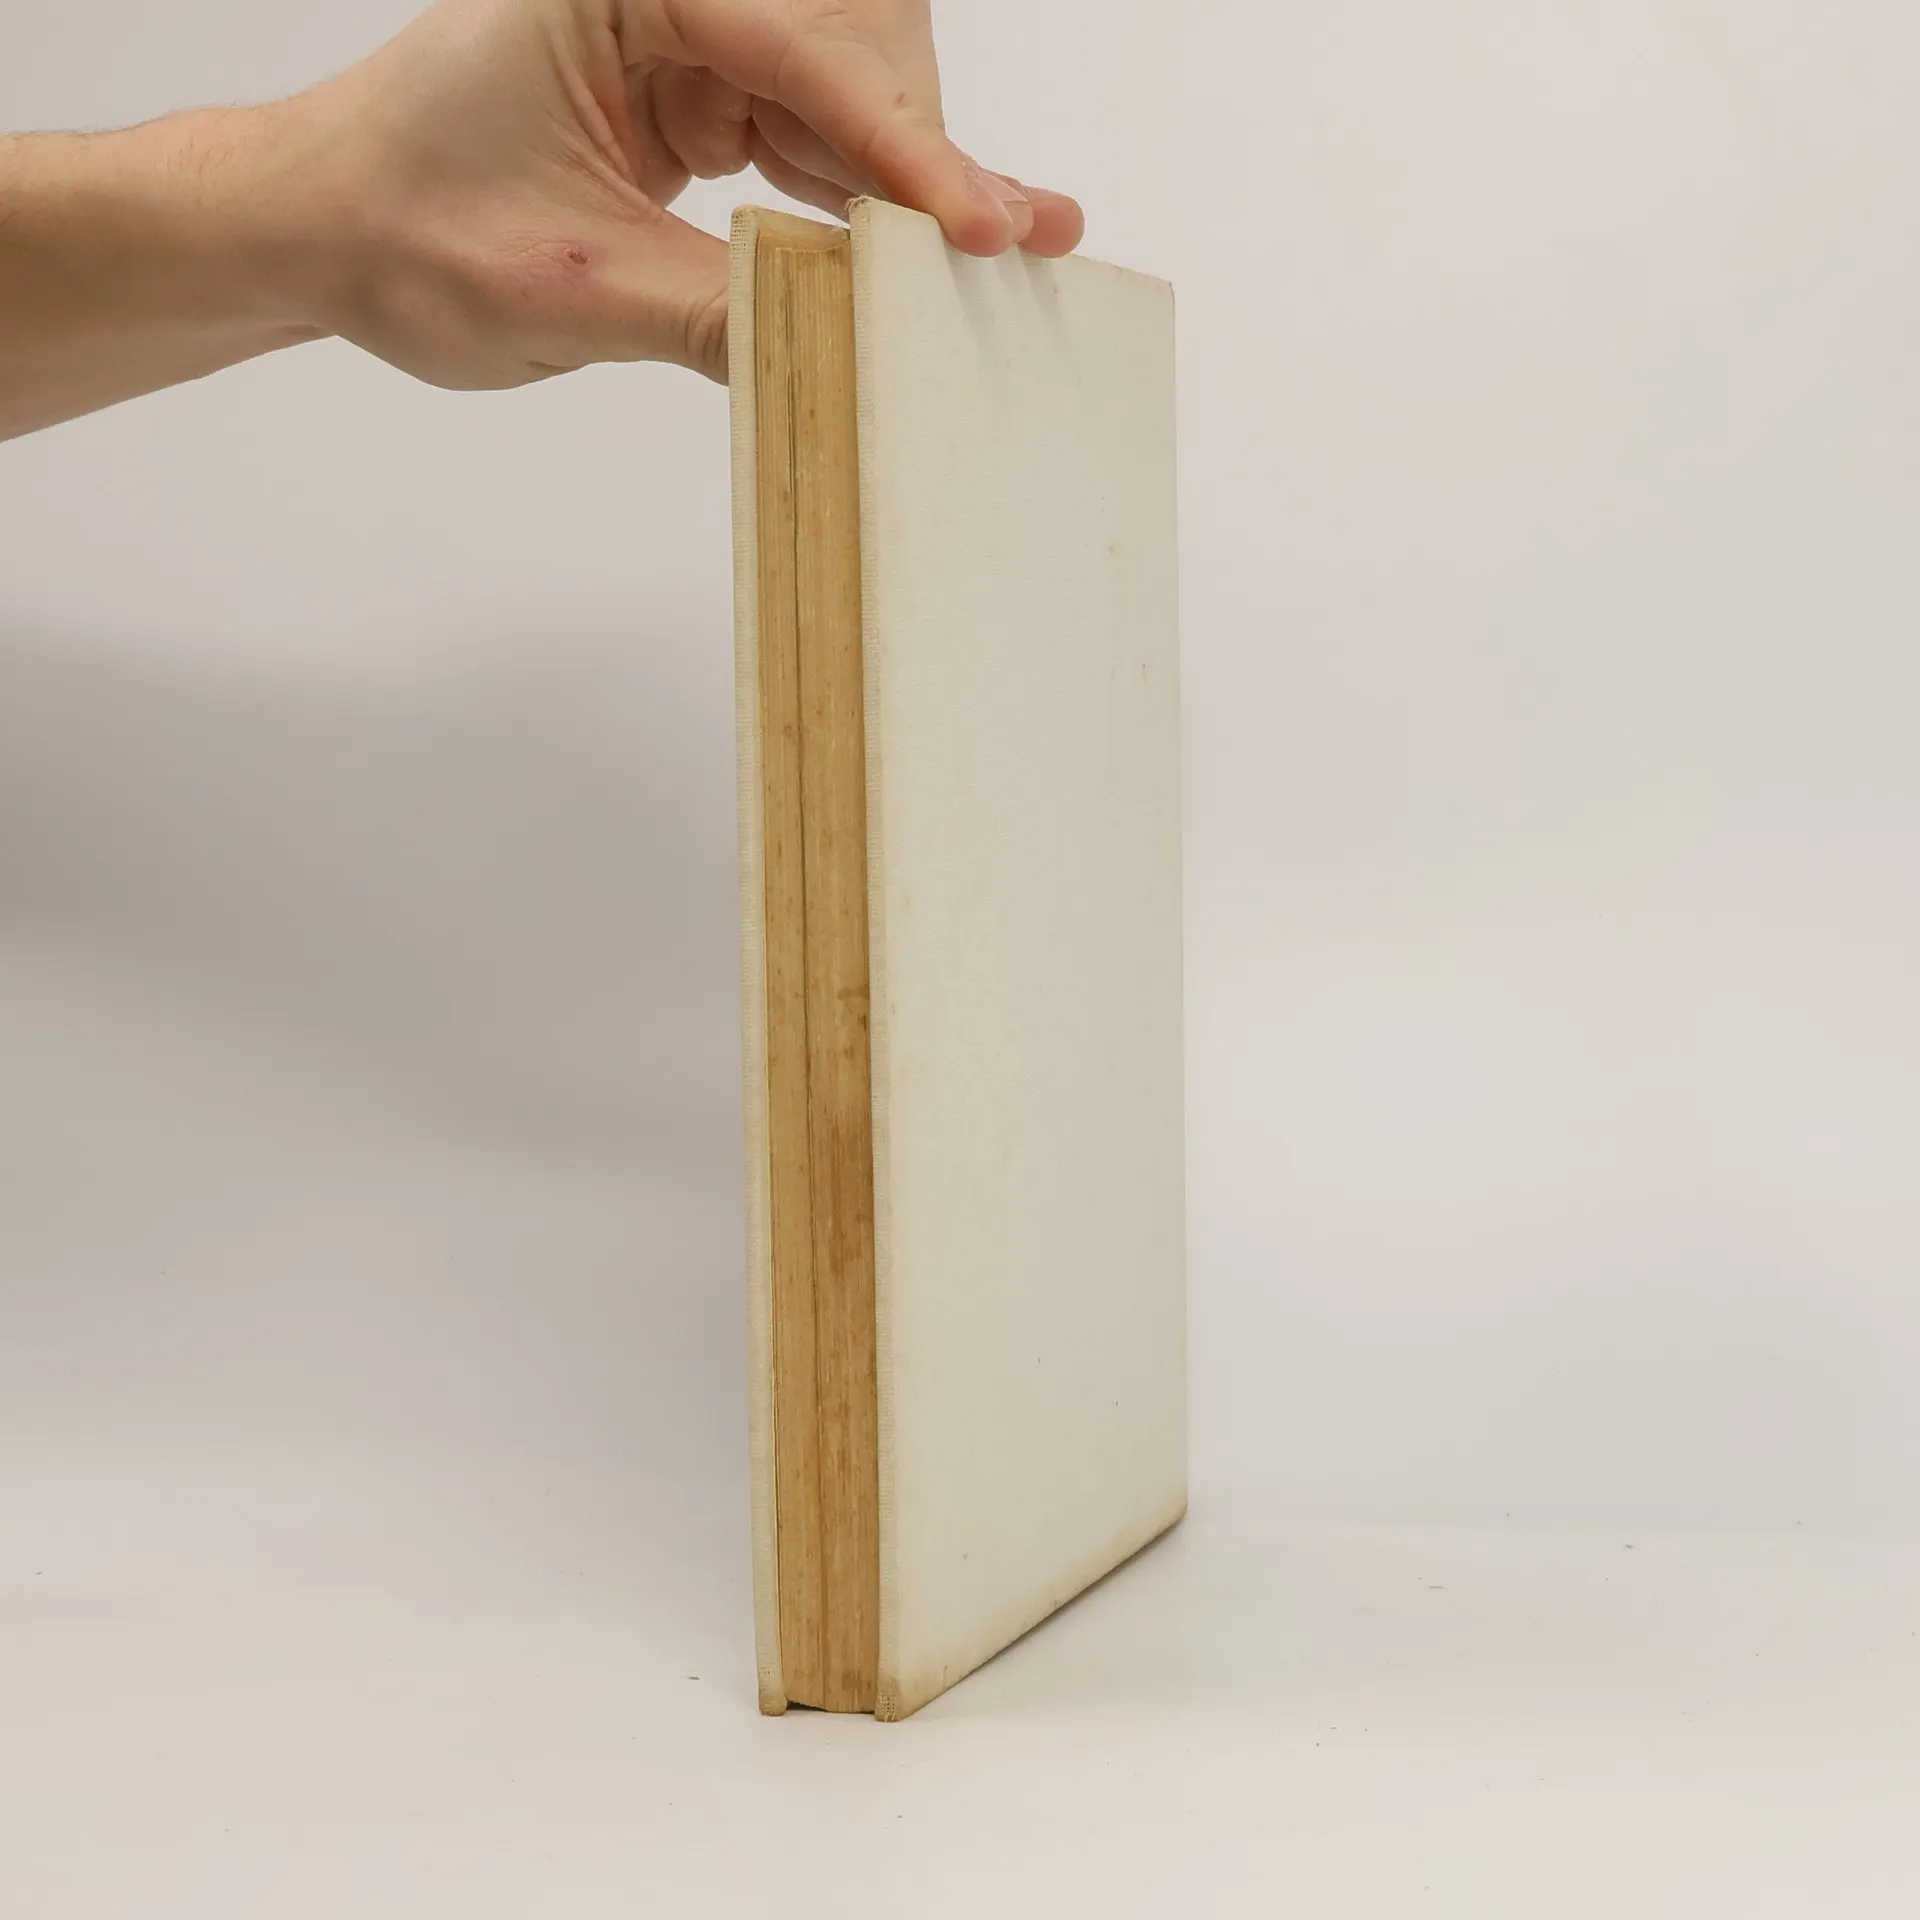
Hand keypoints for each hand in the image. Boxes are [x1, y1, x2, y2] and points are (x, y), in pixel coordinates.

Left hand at [289, 0, 1084, 385]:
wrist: (326, 235)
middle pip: (855, 42)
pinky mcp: (704, 103)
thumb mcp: (571, 291)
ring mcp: (692, 45)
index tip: (968, 227)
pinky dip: (872, 198)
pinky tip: (935, 240)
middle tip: (994, 246)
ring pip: (852, 90)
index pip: (799, 47)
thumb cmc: (405, 232)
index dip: (900, 143)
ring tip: (1003, 244)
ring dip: (916, 174)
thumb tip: (851, 352)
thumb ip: (720, 315)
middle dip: (922, 146)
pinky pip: (818, 139)